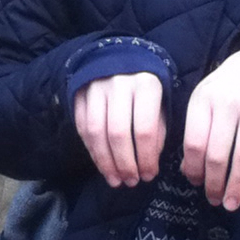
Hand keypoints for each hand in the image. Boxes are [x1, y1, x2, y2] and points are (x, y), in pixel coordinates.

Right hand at [74, 72, 165, 187]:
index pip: (144, 129)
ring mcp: (95, 87)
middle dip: (124, 164)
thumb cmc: (145, 89)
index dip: (146, 158)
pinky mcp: (79, 93)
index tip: (149, 176)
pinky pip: (82, 127)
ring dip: (105, 161)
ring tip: (115, 180)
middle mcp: (119, 84)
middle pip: (118, 133)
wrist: (119, 58)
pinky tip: (102, 163)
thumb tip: (148, 163)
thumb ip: (157, 132)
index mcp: (146, 85)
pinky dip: (91, 150)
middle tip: (130, 182)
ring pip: (96, 132)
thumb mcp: (160, 105)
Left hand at [181, 42, 239, 210]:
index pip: (194, 142)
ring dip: (237, 186)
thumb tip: (188, 171)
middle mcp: (229, 102)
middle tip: (213, 199)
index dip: (193, 169)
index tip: (195, 183)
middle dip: (213, 183)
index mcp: (204, 98)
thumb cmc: (225, 88)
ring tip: (231, 204)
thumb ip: (194, 130)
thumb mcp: (203, 100)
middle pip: (217, 153)